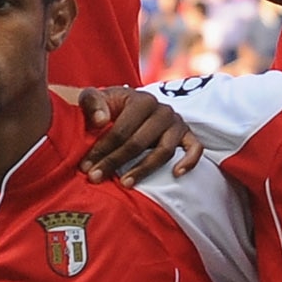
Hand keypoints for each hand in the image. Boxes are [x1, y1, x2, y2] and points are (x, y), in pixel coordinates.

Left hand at [75, 86, 203, 182]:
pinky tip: (176, 174)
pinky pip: (195, 149)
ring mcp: (177, 123)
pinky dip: (189, 161)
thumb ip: (92, 103)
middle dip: (115, 162)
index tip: (86, 167)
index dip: (102, 149)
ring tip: (125, 183)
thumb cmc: (110, 106)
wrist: (129, 107)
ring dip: (143, 169)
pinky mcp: (188, 135)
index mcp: (141, 100)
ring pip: (164, 151)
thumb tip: (101, 121)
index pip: (122, 129)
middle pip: (139, 142)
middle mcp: (163, 110)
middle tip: (96, 178)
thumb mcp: (96, 98)